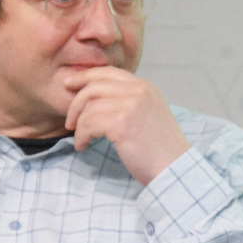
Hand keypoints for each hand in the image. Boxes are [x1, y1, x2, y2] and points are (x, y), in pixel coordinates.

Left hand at [60, 67, 189, 185]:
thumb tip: (96, 99)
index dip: (84, 76)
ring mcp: (131, 105)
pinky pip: (88, 123)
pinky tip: (83, 146)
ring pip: (89, 107)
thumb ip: (128, 102)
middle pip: (94, 86)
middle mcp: (139, 91)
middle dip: (76, 103)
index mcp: (146, 87)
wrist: (174, 169)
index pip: (108, 73)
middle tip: (69, 121)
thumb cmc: (160, 149)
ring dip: (78, 126)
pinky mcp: (122, 123)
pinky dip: (81, 136)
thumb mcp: (148, 115)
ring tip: (81, 140)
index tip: (68, 84)